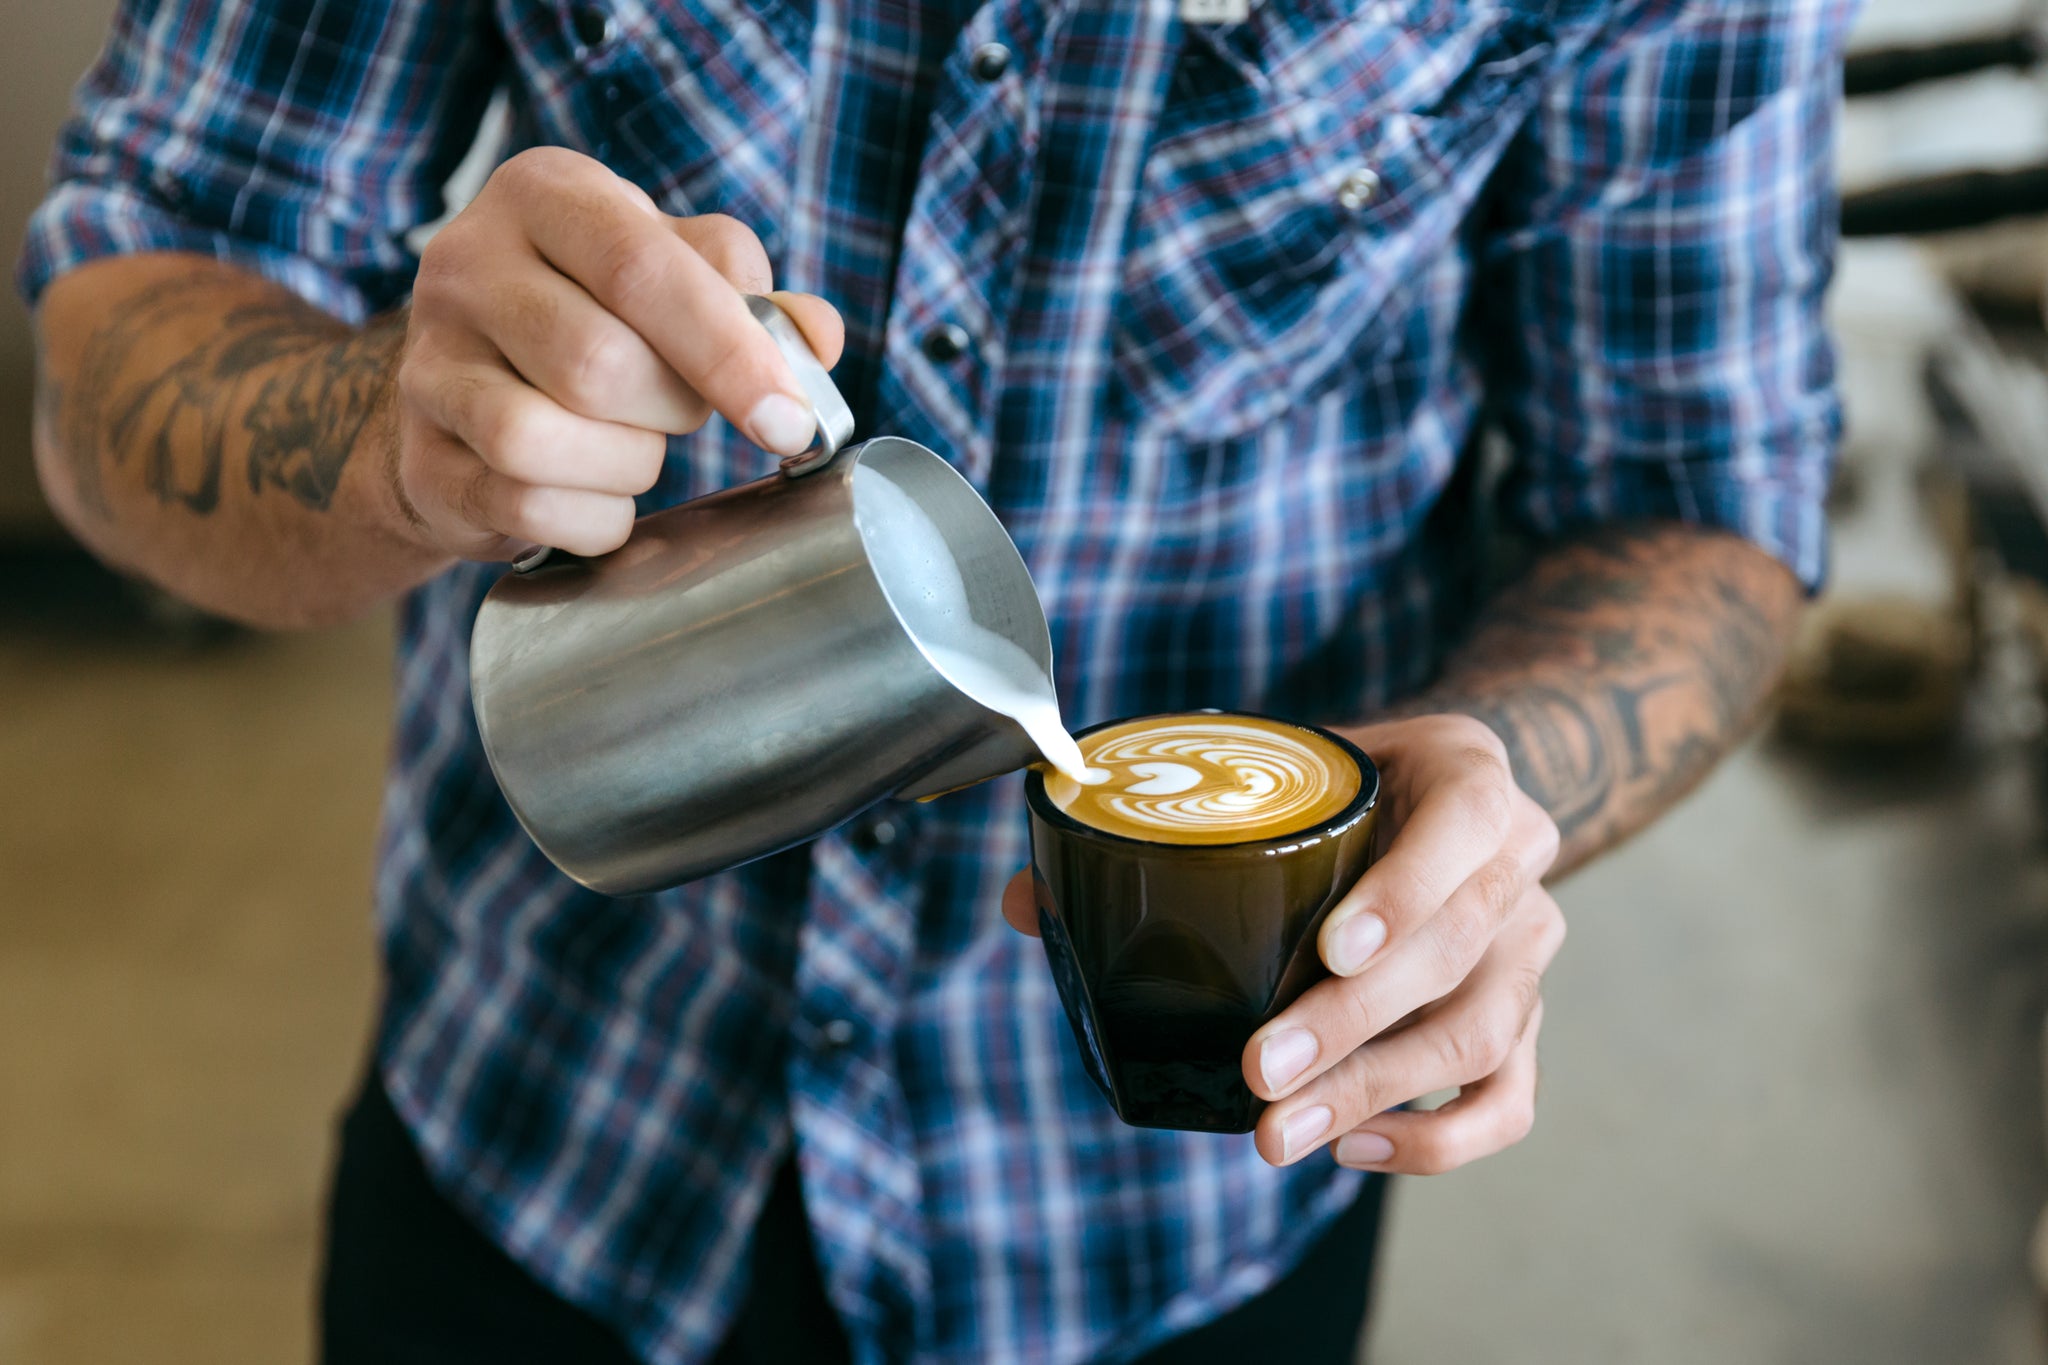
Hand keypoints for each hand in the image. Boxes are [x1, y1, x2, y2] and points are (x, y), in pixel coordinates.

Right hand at [391, 146, 842, 558]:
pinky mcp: (421, 459)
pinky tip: (600, 496)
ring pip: (542, 438)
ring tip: (632, 447)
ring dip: (625, 464)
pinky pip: (524, 506)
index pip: (643, 268)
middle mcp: (467, 265)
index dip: (729, 351)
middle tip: (683, 413)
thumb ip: (752, 297)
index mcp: (543, 193)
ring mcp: (428, 365)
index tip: (789, 418)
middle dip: (672, 410)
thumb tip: (815, 338)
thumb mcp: (677, 274)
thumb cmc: (600, 318)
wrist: (473, 395)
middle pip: (598, 363)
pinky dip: (593, 519)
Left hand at [998, 713, 1563, 1171]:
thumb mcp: (1283, 768)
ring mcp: (1533, 951)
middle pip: (1461, 953)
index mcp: (1469, 775)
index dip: (1404, 892)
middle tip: (1261, 1071)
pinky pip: (1509, 1099)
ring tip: (1278, 1133)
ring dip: (1374, 1092)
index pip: (1465, 823)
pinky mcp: (1526, 1023)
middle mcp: (1520, 864)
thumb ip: (1170, 821)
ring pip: (1480, 1035)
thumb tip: (1023, 901)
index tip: (1331, 948)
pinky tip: (1353, 1149)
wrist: (1441, 802)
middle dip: (1354, 1023)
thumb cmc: (1346, 784)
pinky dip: (1437, 1138)